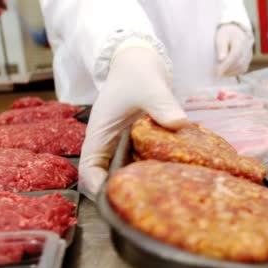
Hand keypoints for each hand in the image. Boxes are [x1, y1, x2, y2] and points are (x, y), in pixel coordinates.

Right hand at [78, 46, 188, 200]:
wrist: (140, 63)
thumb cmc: (136, 73)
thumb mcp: (150, 86)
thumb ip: (162, 105)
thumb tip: (179, 122)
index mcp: (99, 137)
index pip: (88, 172)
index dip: (98, 188)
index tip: (117, 197)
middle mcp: (109, 148)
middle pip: (107, 182)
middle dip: (123, 196)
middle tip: (150, 203)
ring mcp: (123, 151)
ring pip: (126, 178)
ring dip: (142, 188)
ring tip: (165, 197)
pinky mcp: (139, 150)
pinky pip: (144, 168)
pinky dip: (155, 176)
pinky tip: (175, 181)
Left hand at [215, 23, 252, 76]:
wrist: (236, 32)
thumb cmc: (226, 34)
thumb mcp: (221, 37)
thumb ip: (221, 47)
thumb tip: (221, 59)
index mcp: (240, 42)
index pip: (234, 56)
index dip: (225, 66)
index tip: (216, 73)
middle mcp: (247, 49)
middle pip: (238, 64)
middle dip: (226, 71)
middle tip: (215, 75)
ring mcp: (249, 55)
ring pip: (241, 68)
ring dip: (230, 73)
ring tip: (219, 74)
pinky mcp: (248, 60)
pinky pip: (243, 69)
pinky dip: (234, 73)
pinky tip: (226, 73)